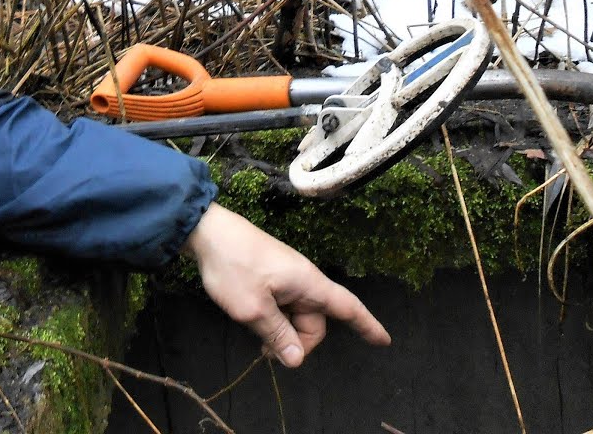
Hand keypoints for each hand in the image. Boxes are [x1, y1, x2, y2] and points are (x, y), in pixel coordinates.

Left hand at [182, 203, 390, 366]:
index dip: (367, 325)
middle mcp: (303, 281)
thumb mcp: (252, 308)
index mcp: (308, 284)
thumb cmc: (233, 267)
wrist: (207, 232)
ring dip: (281, 332)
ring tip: (255, 336)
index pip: (347, 307)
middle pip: (315, 322)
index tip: (384, 340)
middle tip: (266, 352)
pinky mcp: (272, 278)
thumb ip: (277, 334)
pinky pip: (283, 307)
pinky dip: (274, 320)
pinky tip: (253, 321)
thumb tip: (297, 360)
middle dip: (298, 342)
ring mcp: (287, 279)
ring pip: (296, 317)